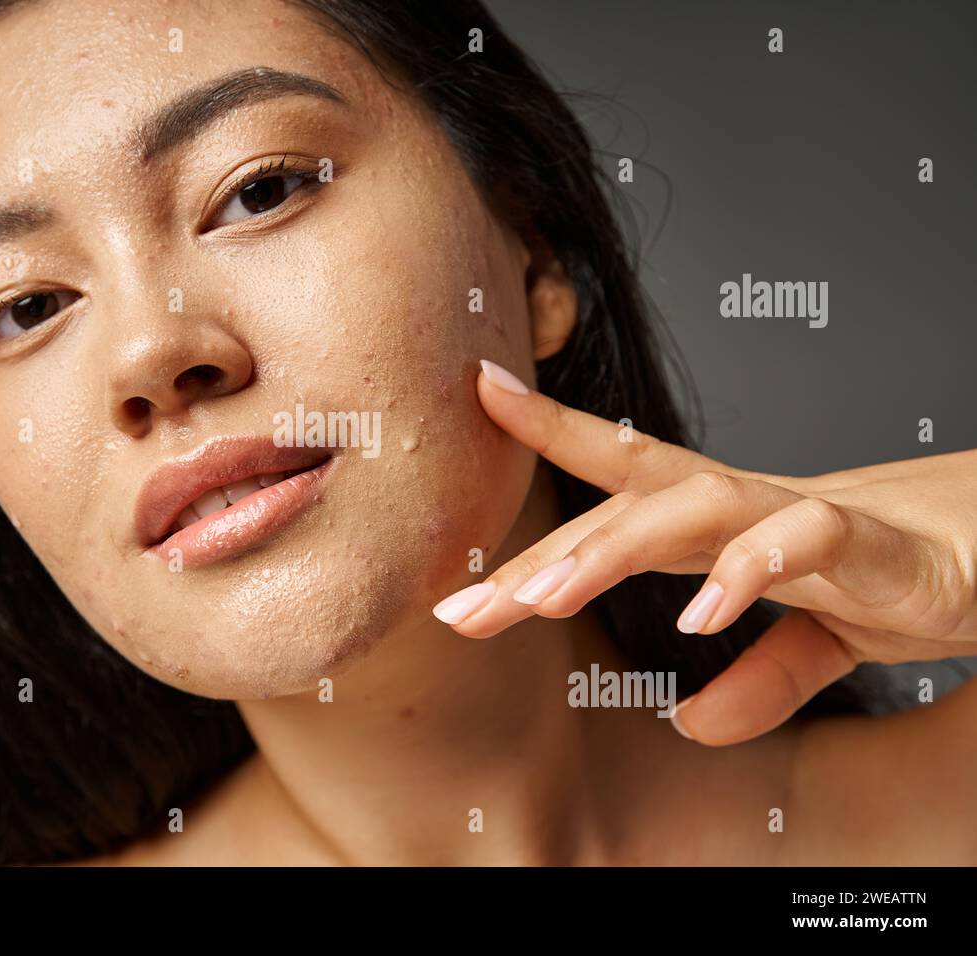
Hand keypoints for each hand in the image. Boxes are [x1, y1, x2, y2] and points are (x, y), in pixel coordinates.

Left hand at [433, 359, 976, 745]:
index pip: (625, 468)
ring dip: (611, 549)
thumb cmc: (911, 572)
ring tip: (541, 599)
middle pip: (628, 507)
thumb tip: (693, 723)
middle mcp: (752, 505)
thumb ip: (761, 675)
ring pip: (693, 506)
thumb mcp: (823, 638)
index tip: (480, 393)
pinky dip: (750, 569)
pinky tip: (699, 613)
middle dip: (542, 554)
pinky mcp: (878, 544)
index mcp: (728, 520)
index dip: (552, 428)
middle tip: (461, 609)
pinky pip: (805, 539)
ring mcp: (807, 516)